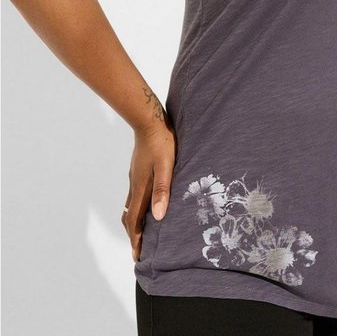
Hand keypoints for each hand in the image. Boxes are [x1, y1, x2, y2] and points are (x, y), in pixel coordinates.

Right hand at [121, 112, 176, 262]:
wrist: (149, 121)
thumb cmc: (162, 143)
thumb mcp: (167, 166)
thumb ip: (163, 190)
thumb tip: (157, 216)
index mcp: (141, 188)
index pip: (134, 221)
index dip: (136, 239)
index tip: (138, 256)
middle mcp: (135, 185)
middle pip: (129, 217)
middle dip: (133, 235)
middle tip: (139, 250)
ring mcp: (135, 177)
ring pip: (131, 205)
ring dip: (135, 222)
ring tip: (142, 232)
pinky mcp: (138, 170)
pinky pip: (135, 195)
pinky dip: (138, 207)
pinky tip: (147, 204)